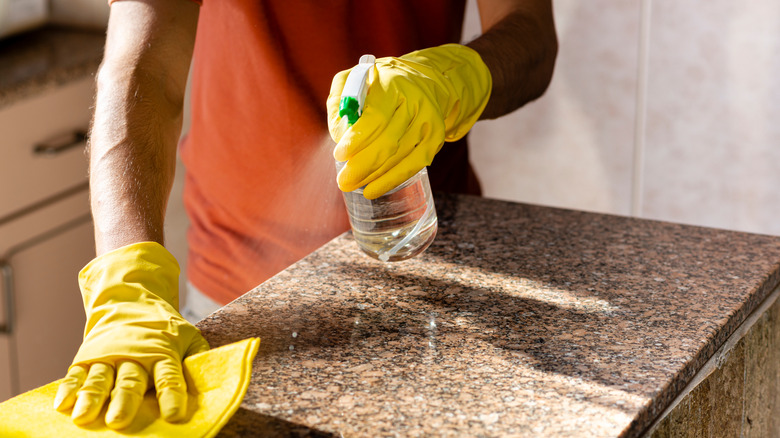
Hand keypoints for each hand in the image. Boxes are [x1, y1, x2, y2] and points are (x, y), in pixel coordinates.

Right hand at [53, 242, 209, 428]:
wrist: (131, 300)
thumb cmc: (165, 329)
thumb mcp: (188, 337)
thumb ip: (198, 359)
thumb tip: (210, 380)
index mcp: (163, 351)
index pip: (169, 376)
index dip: (172, 395)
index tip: (174, 415)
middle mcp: (135, 354)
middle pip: (130, 380)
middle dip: (125, 401)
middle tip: (119, 421)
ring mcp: (108, 355)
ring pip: (100, 379)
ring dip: (92, 398)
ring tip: (84, 417)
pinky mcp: (87, 357)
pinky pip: (76, 374)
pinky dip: (68, 389)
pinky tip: (62, 405)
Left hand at [327, 43, 491, 198]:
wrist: (422, 81)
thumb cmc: (379, 83)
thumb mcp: (353, 80)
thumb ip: (340, 102)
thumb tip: (339, 134)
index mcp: (392, 85)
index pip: (376, 117)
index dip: (357, 140)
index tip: (339, 154)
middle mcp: (415, 102)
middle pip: (389, 142)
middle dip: (363, 165)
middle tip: (344, 180)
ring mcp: (428, 121)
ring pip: (400, 156)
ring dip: (374, 175)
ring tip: (352, 184)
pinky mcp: (436, 137)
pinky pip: (414, 164)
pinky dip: (392, 179)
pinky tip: (373, 189)